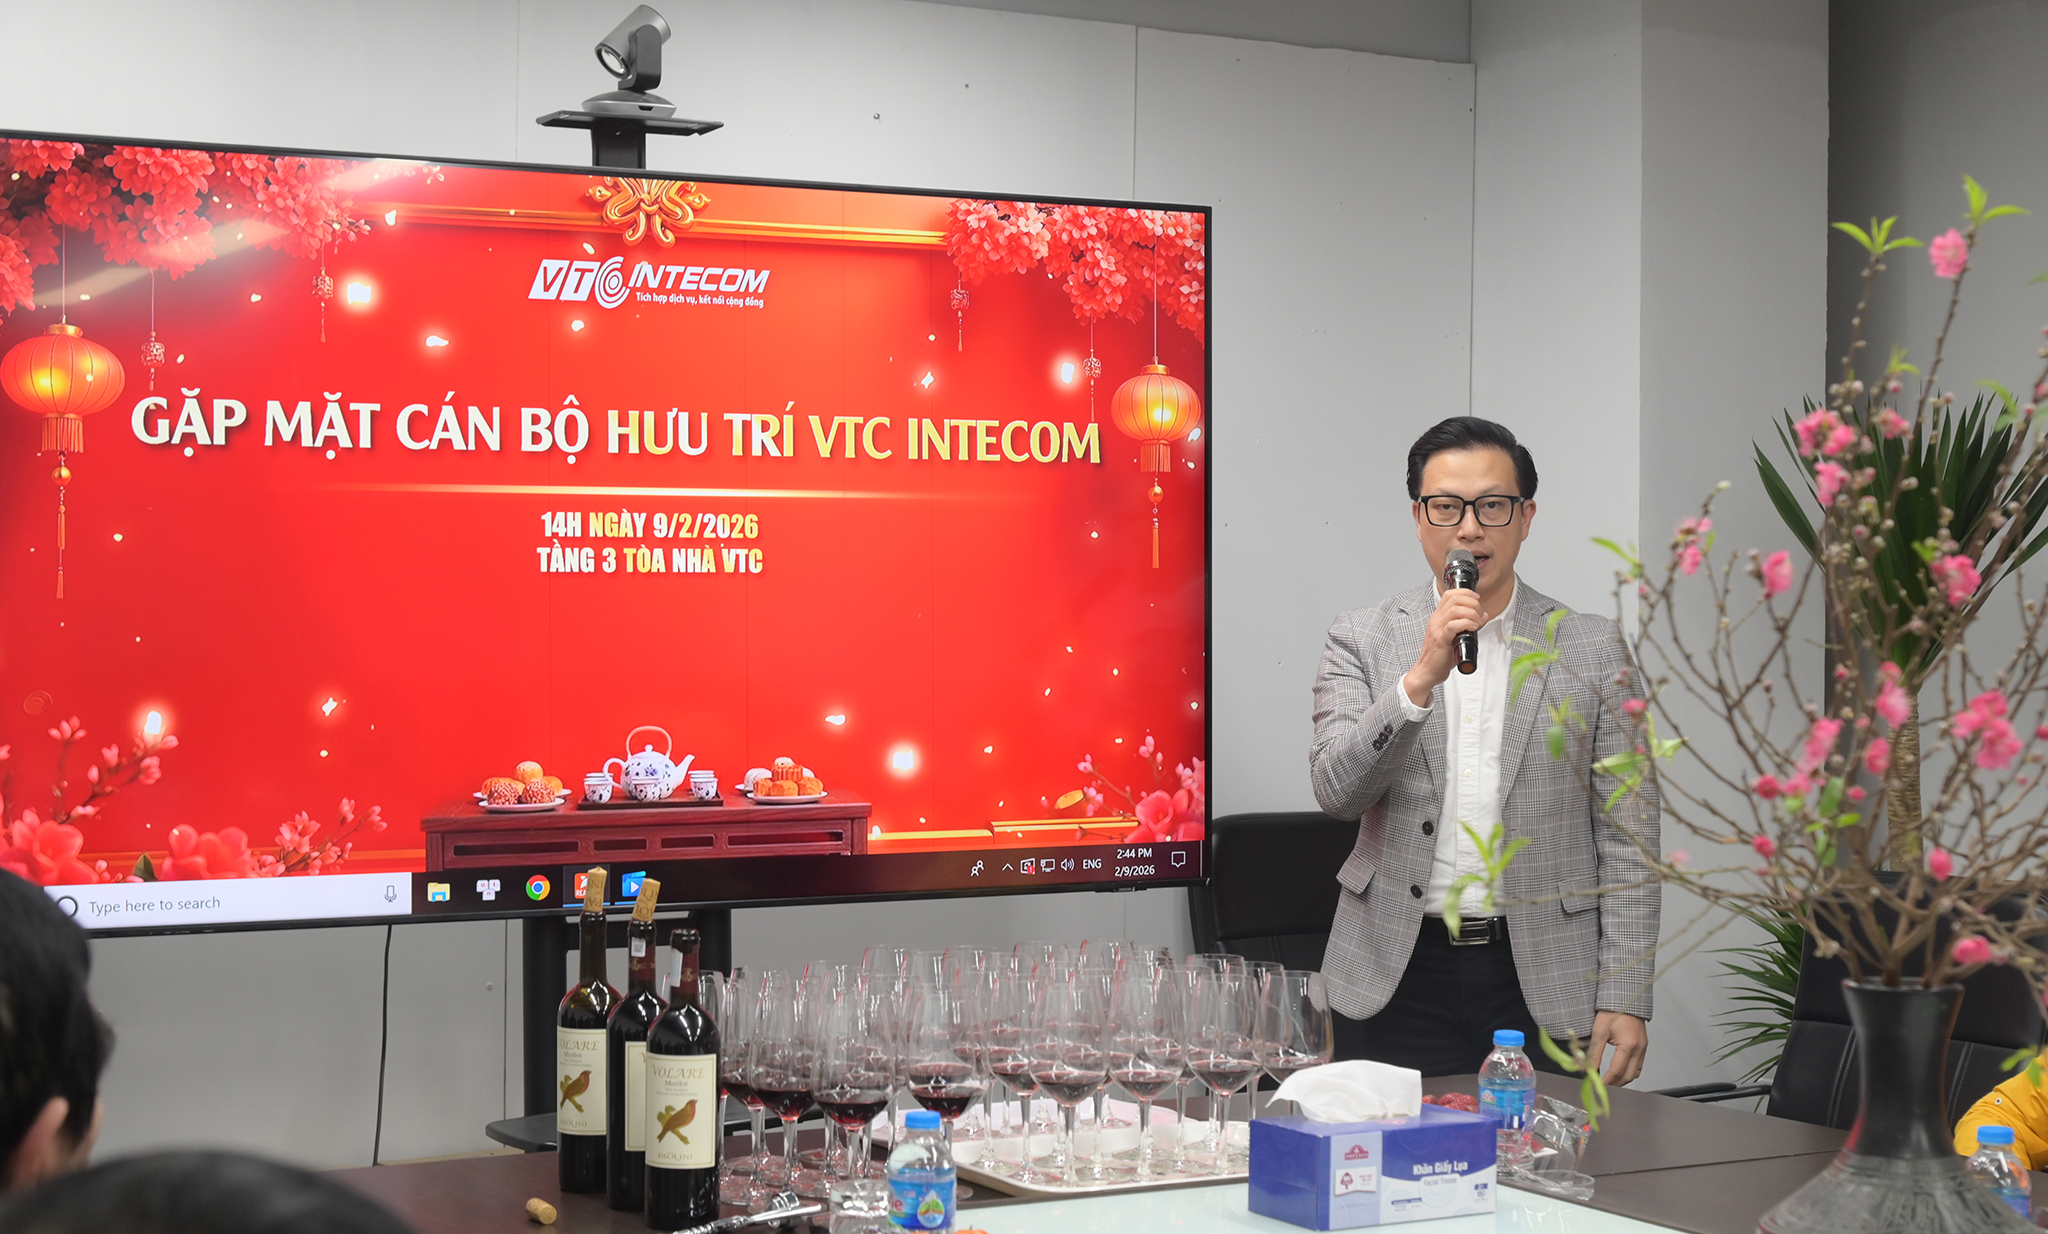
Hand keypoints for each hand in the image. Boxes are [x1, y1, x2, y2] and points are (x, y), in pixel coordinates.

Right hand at [1403, 586, 1486, 705]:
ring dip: (1471, 613)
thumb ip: (1468, 624)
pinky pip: (1453, 625)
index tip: (1476, 598)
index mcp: (1438, 617)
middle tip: (1479, 613)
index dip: (1465, 593)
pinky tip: (1473, 628)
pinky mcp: (1441, 639)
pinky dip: (1466, 623)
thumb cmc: (1440, 656)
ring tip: (1477, 621)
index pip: (1449, 594)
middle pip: (1454, 599)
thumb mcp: (1455, 636)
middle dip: (1472, 602)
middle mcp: (1436, 620)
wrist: (1427, 671)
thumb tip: (1483, 616)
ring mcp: (1437, 629)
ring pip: (1455, 609)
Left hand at [1587, 1011, 1647, 1085]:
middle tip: (1602, 1086)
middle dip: (1615, 1084)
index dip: (1606, 1081)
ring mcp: (1643, 1048)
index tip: (1597, 1086)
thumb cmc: (1612, 1011)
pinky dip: (1628, 1072)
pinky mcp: (1643, 1046)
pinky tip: (1619, 1072)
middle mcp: (1639, 1048)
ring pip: (1635, 1073)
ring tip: (1609, 1081)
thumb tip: (1586, 1068)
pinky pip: (1638, 1065)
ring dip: (1622, 1080)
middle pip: (1628, 1076)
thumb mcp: (1599, 1031)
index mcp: (1628, 1045)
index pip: (1617, 1071)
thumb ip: (1594, 1052)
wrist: (1624, 998)